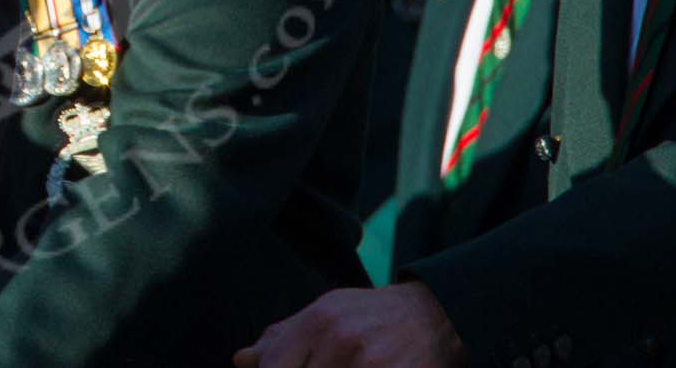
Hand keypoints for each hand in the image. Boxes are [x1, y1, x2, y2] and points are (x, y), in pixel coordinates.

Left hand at [233, 283, 466, 367]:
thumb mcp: (325, 313)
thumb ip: (282, 338)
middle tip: (317, 367)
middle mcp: (343, 339)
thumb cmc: (370, 316)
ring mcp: (372, 364)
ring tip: (340, 367)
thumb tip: (241, 360)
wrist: (434, 316)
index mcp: (319, 319)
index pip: (274, 366)